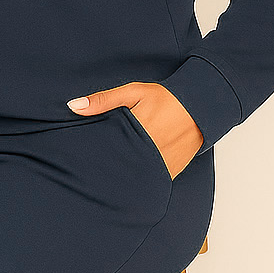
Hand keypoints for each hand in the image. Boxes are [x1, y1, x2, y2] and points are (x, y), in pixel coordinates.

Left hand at [66, 82, 203, 179]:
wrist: (200, 108)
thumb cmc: (166, 98)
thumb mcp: (133, 92)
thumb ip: (103, 100)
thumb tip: (73, 106)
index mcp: (136, 131)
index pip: (107, 150)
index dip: (92, 156)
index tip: (79, 158)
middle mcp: (149, 150)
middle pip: (118, 166)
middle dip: (103, 170)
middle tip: (86, 173)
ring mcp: (160, 164)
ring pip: (133, 178)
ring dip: (120, 177)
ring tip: (105, 178)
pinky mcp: (169, 171)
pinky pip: (150, 181)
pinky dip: (139, 180)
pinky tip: (127, 179)